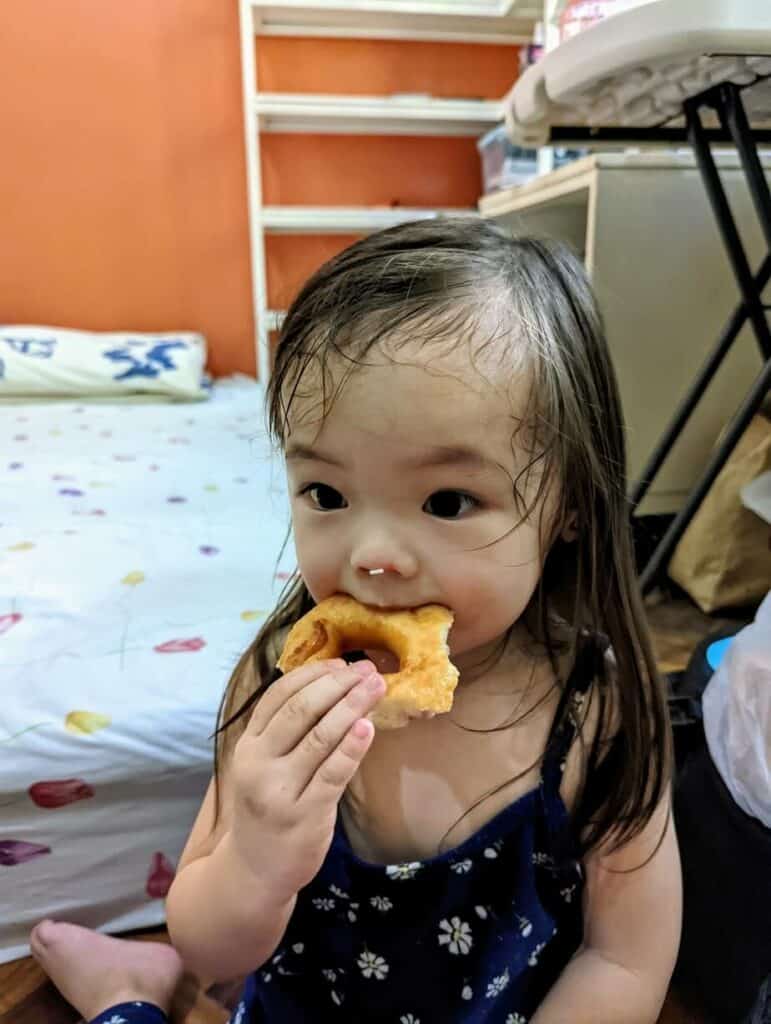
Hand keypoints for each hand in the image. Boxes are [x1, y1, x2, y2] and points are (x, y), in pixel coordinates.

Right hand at [228, 658, 384, 901]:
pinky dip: (352, 747)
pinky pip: (333, 773)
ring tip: (375, 687)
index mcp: (247, 746)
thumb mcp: (262, 766)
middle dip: (337, 684)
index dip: (312, 674)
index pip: (278, 696)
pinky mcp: (305, 814)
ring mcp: (280, 790)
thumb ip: (284, 733)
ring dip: (352, 706)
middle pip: (300, 711)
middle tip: (367, 669)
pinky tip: (368, 728)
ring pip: (320, 737)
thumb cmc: (267, 809)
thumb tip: (331, 686)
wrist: (254, 870)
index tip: (341, 662)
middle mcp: (258, 764)